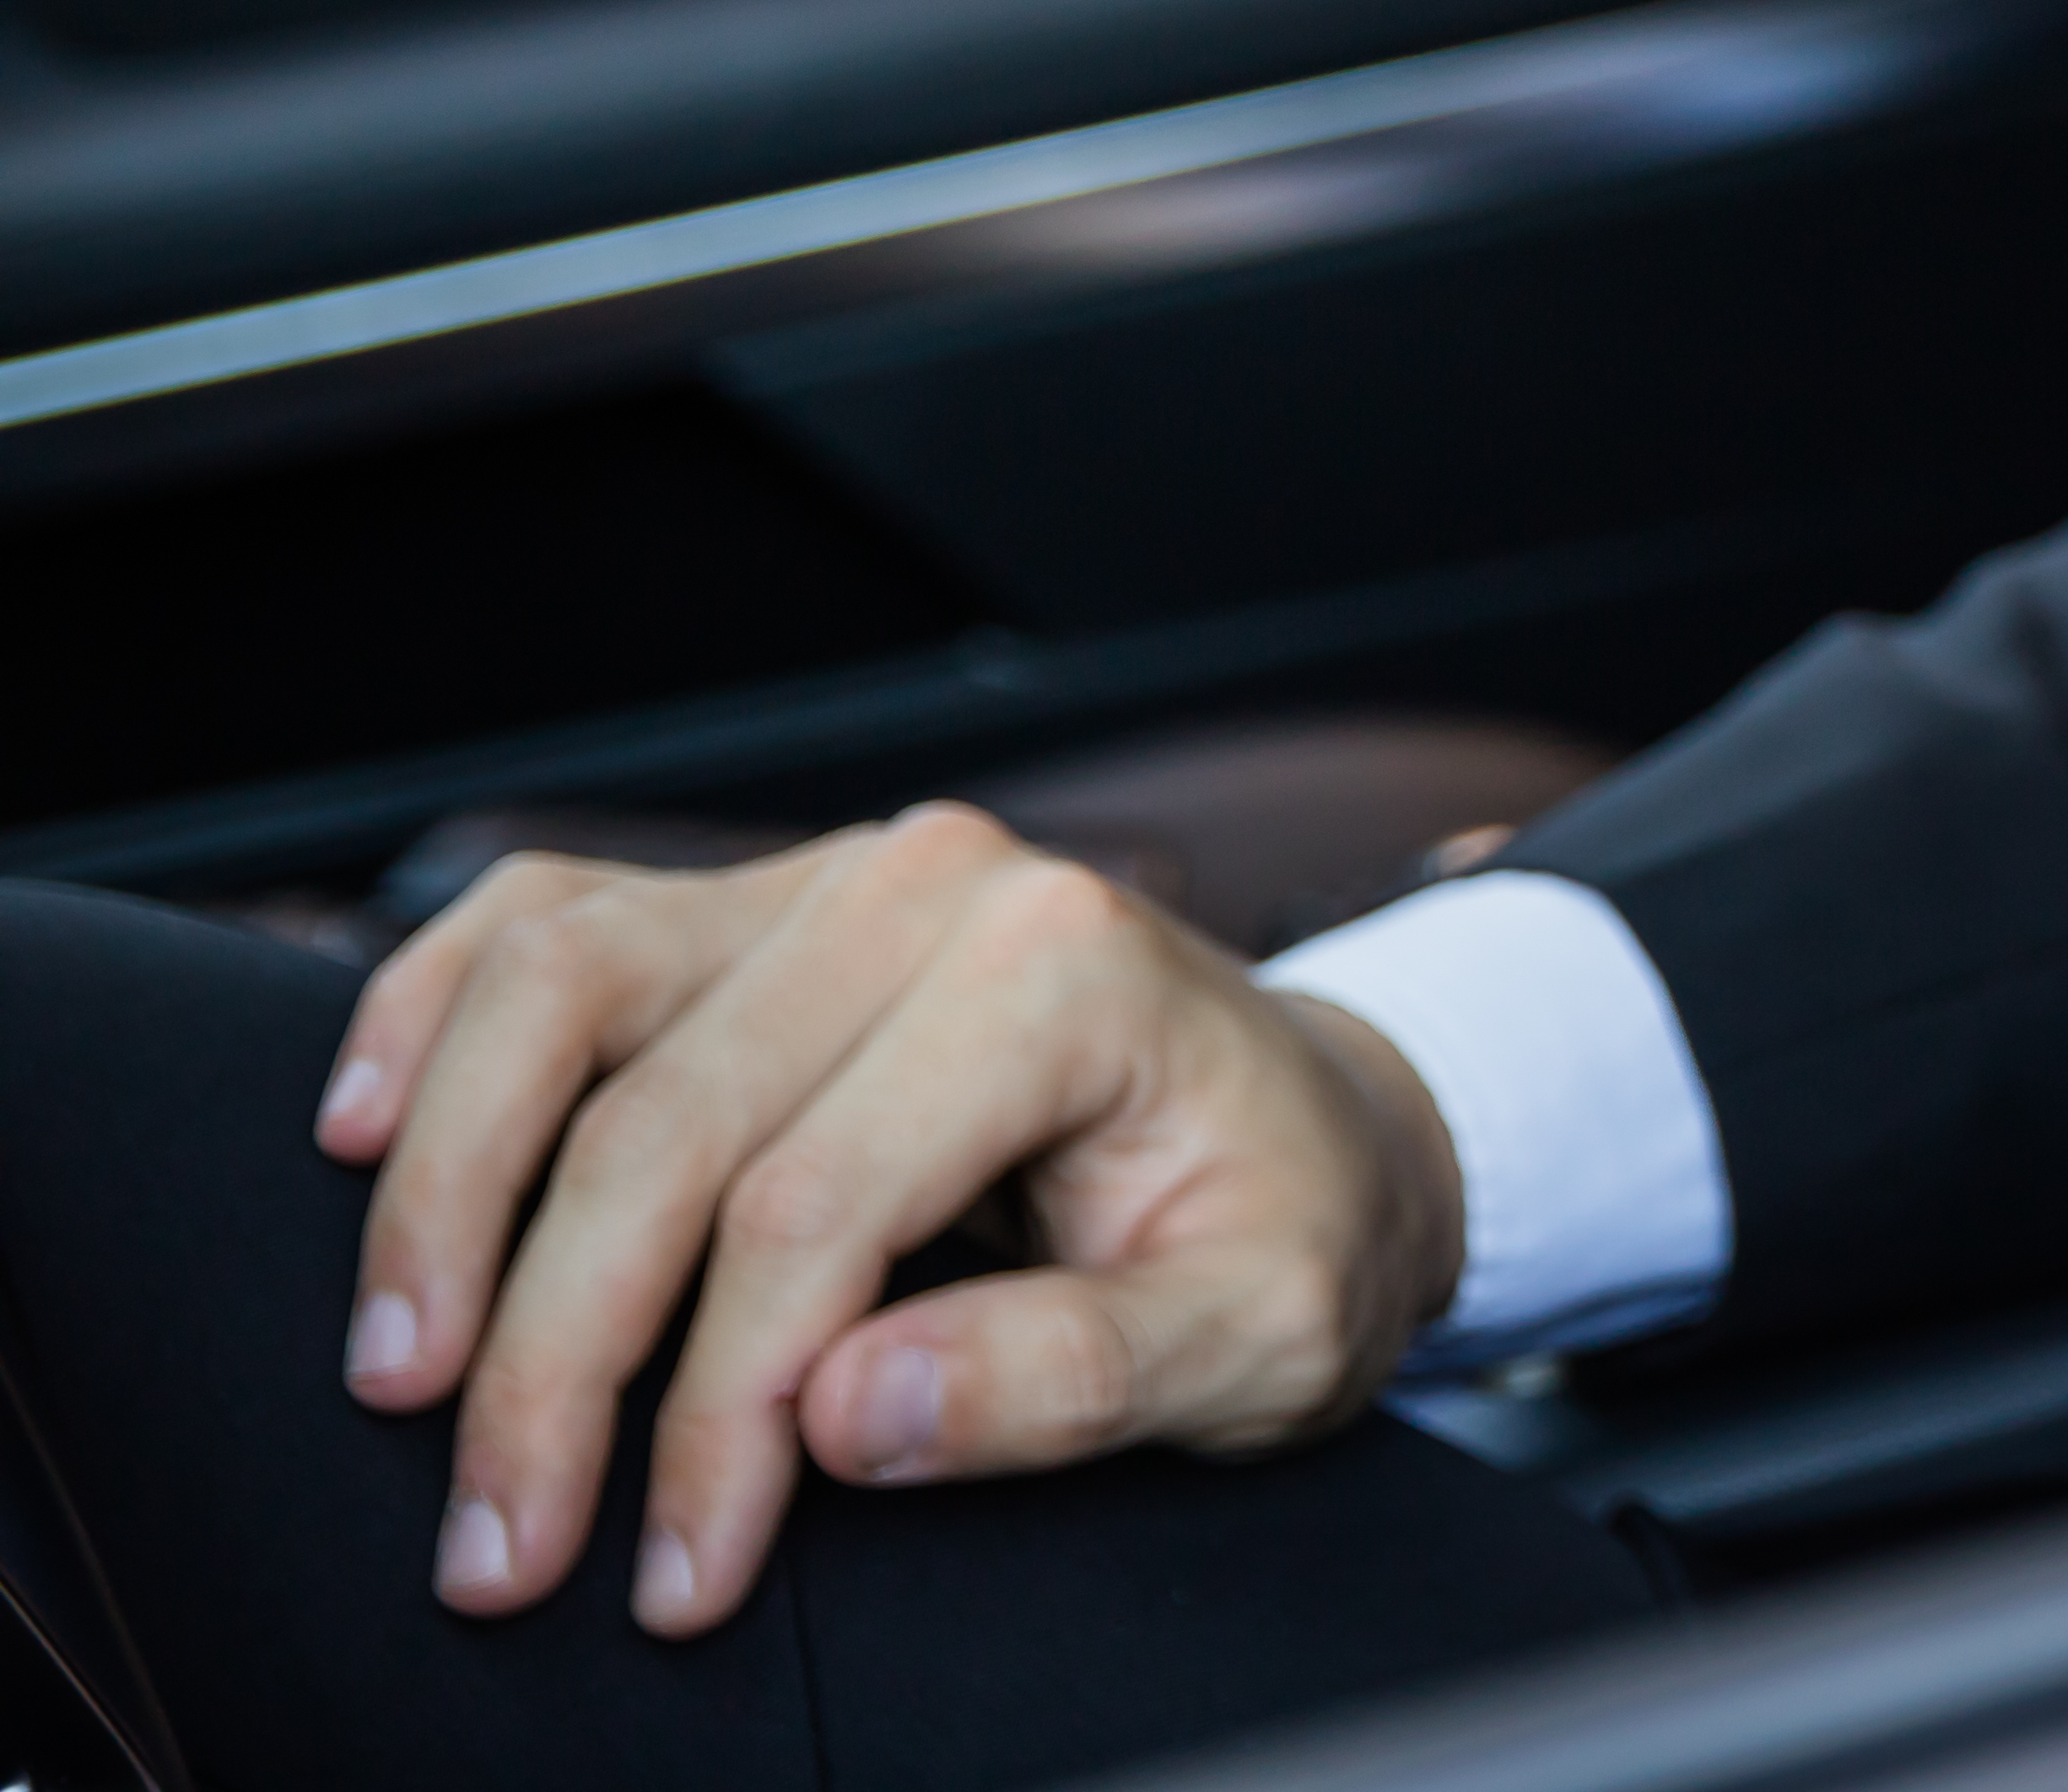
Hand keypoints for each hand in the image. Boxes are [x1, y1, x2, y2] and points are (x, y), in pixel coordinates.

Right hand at [318, 804, 1464, 1634]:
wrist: (1320, 1123)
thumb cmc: (1291, 1226)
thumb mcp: (1264, 1332)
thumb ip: (1074, 1375)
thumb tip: (846, 1417)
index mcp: (1063, 972)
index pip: (811, 1216)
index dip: (715, 1419)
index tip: (675, 1578)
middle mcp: (930, 888)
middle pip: (661, 1126)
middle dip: (551, 1364)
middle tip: (495, 1550)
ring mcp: (824, 878)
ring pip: (559, 991)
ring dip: (446, 1191)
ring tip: (393, 1374)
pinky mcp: (749, 905)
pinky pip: (544, 921)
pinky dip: (429, 1016)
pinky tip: (358, 1137)